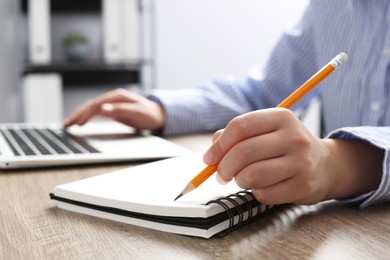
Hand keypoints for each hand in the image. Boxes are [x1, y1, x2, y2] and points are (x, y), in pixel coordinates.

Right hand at [63, 88, 165, 130]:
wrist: (159, 115)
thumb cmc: (150, 114)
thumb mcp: (137, 112)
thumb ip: (120, 110)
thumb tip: (102, 109)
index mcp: (117, 96)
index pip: (96, 105)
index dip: (85, 113)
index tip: (77, 122)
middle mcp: (113, 98)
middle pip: (91, 105)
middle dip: (77, 114)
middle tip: (65, 124)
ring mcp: (112, 104)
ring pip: (91, 109)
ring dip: (79, 116)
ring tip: (67, 124)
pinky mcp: (113, 110)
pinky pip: (96, 113)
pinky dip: (86, 117)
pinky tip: (80, 122)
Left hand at [203, 108, 382, 204]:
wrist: (325, 165)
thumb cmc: (285, 146)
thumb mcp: (265, 131)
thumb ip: (235, 136)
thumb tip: (211, 154)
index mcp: (281, 117)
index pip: (240, 126)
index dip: (219, 145)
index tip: (209, 158)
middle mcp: (294, 137)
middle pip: (243, 152)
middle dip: (223, 167)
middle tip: (221, 174)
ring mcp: (301, 162)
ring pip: (251, 175)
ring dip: (239, 180)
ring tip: (243, 178)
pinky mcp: (303, 186)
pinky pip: (264, 194)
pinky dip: (255, 192)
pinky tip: (262, 186)